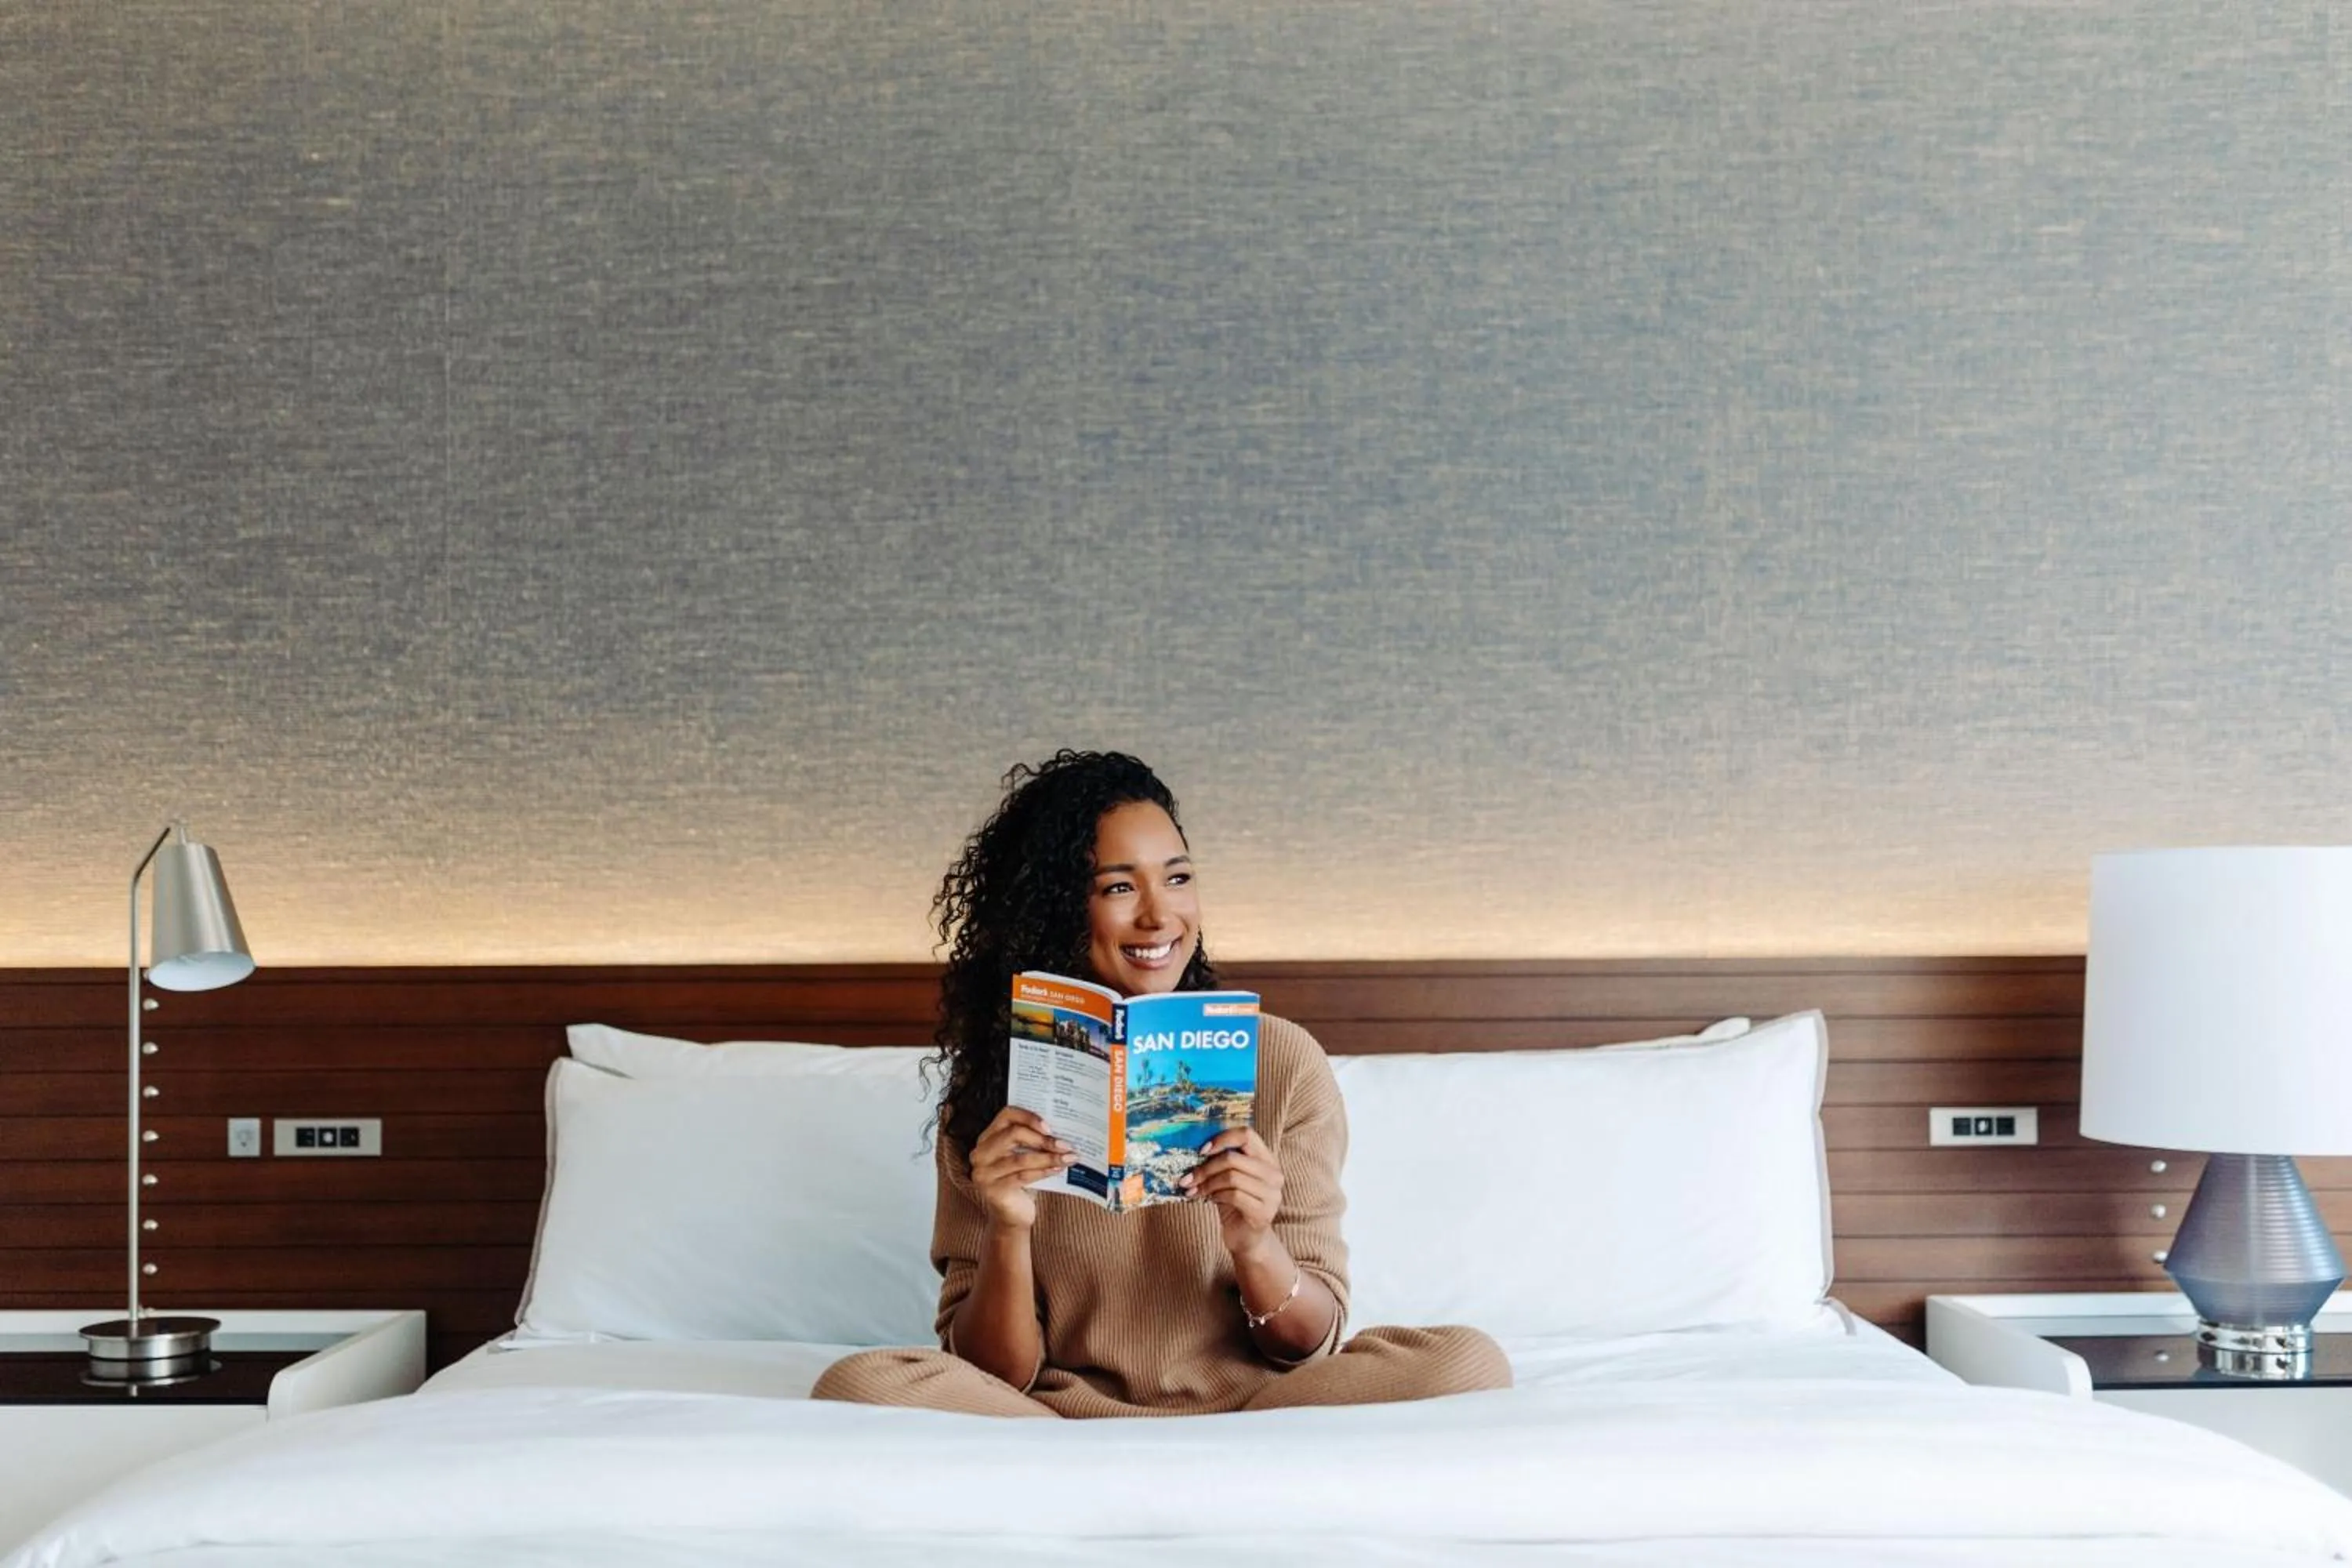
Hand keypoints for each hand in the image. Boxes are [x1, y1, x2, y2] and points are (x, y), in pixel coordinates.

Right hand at [969, 1106, 1073, 1230]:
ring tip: (1069, 1157)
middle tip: (1065, 1144)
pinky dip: (1043, 1171)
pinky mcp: (993, 1190)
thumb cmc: (1020, 1182)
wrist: (1012, 1216)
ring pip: (1021, 1158)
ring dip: (1049, 1157)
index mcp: (986, 1138)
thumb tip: (1060, 1130)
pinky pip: (1023, 1176)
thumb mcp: (1023, 1156)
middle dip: (1043, 1139)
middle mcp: (980, 1153)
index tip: (1050, 1127)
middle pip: (1013, 1134)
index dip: (1029, 1117)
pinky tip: (1058, 1169)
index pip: (1006, 1115)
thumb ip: (1032, 1142)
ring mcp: (984, 1173)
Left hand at [1180, 1127, 1282, 1258]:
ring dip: (1207, 1183)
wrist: (1247, 1240)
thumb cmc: (1235, 1205)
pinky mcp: (1263, 1212)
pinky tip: (1210, 1199)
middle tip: (1188, 1177)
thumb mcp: (1229, 1179)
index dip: (1222, 1139)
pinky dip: (1216, 1196)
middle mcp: (1274, 1174)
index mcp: (1267, 1159)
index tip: (1201, 1150)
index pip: (1247, 1135)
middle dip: (1206, 1167)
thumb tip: (1193, 1148)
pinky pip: (1234, 1195)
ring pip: (1231, 1177)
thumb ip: (1221, 1162)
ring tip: (1194, 1190)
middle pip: (1234, 1158)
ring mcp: (1272, 1194)